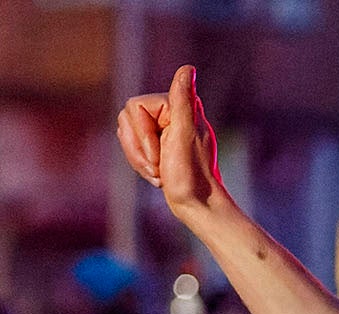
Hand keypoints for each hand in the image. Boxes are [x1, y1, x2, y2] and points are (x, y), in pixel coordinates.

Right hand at [116, 65, 223, 216]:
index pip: (134, 107)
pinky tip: (158, 176)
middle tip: (159, 166)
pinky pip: (132, 148)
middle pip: (127, 120)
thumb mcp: (185, 134)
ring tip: (159, 173)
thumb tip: (187, 69)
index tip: (160, 155)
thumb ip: (183, 100)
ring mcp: (165, 131)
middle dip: (139, 149)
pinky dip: (140, 165)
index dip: (141, 133)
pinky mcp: (159, 146)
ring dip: (139, 159)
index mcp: (180, 106)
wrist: (197, 205)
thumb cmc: (191, 174)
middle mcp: (173, 114)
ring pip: (127, 135)